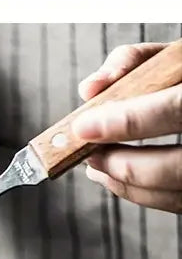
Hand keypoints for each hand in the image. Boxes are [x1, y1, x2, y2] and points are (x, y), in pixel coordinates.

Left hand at [73, 42, 181, 213]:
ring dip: (125, 185)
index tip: (85, 127)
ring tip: (95, 166)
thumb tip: (90, 89)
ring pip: (172, 192)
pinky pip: (175, 202)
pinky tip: (116, 178)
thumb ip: (133, 62)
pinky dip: (142, 194)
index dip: (128, 122)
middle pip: (171, 167)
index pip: (174, 110)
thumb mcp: (173, 56)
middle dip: (120, 164)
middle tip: (87, 153)